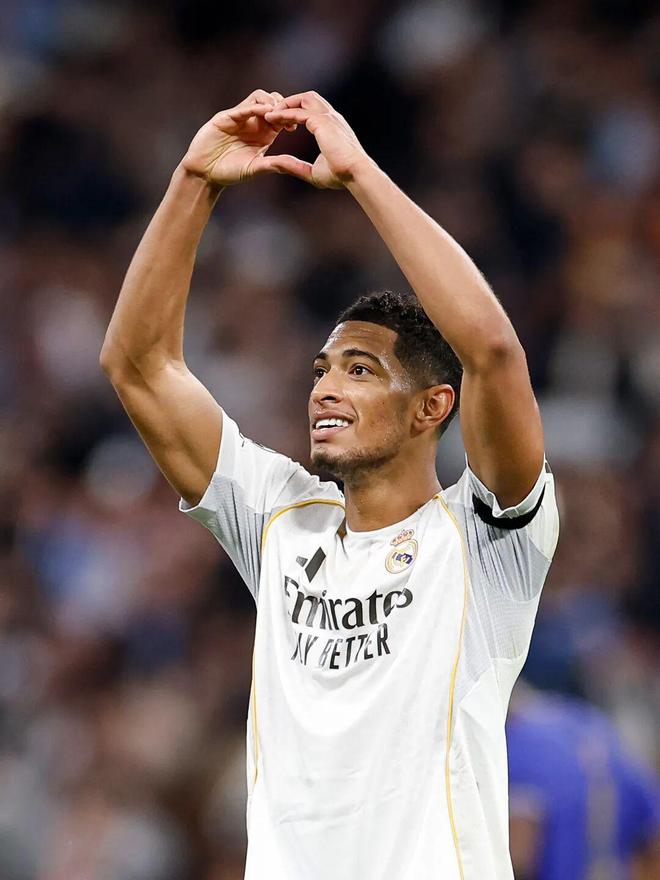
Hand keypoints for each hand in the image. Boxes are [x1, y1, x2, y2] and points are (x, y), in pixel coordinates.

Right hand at [181, 89, 296, 186]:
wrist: (205, 173)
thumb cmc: (229, 172)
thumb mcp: (255, 169)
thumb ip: (274, 165)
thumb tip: (296, 166)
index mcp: (264, 134)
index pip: (281, 116)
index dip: (289, 117)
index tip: (294, 127)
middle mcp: (254, 123)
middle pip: (273, 101)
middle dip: (282, 106)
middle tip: (287, 117)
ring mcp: (240, 118)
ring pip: (260, 97)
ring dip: (270, 102)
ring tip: (276, 114)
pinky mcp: (227, 117)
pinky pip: (243, 106)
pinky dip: (256, 107)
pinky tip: (265, 113)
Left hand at [257, 92, 371, 188]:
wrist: (356, 173)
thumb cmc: (341, 175)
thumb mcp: (313, 172)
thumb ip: (295, 166)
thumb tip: (276, 164)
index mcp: (333, 127)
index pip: (313, 110)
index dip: (296, 113)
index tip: (282, 124)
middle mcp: (331, 117)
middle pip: (308, 98)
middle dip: (290, 102)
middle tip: (274, 115)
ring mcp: (328, 117)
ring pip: (303, 99)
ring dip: (286, 103)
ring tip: (271, 113)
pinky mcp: (322, 121)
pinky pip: (298, 111)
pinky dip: (283, 113)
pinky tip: (272, 118)